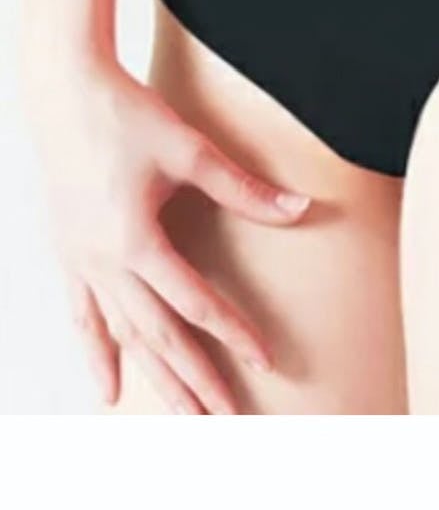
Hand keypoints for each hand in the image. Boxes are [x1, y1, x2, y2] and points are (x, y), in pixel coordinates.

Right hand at [28, 56, 310, 413]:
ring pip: (122, 334)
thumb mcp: (192, 151)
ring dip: (154, 377)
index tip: (264, 362)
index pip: (193, 303)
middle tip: (227, 419)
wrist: (66, 91)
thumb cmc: (129, 115)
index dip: (232, 334)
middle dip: (194, 379)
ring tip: (182, 418)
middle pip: (157, 335)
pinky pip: (84, 316)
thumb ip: (244, 190)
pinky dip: (99, 353)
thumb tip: (302, 208)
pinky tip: (110, 389)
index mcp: (135, 239)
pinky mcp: (67, 252)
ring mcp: (80, 261)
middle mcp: (103, 261)